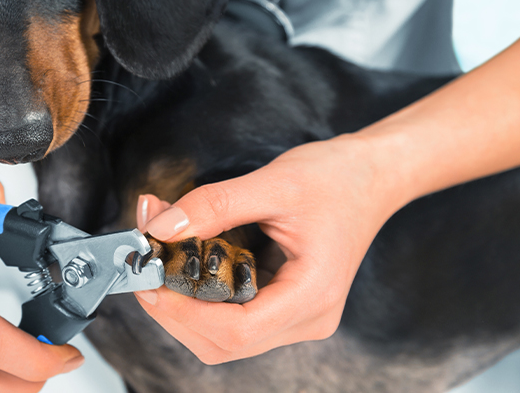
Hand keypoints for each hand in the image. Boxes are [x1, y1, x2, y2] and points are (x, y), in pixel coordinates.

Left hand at [134, 135, 404, 363]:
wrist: (371, 176)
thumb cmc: (337, 178)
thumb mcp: (273, 183)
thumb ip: (214, 206)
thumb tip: (161, 227)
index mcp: (312, 296)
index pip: (236, 331)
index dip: (183, 312)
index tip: (150, 278)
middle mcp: (308, 318)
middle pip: (224, 343)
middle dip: (176, 310)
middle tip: (148, 265)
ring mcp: (297, 316)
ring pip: (224, 337)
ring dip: (185, 304)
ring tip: (164, 258)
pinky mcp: (285, 305)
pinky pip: (234, 317)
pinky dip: (202, 296)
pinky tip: (188, 263)